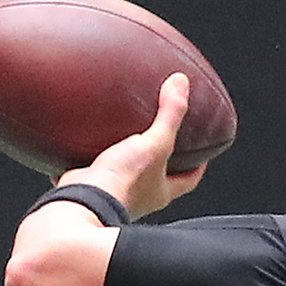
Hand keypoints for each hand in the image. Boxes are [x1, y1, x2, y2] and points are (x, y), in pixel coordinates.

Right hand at [60, 74, 205, 217]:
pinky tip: (86, 142)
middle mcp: (141, 198)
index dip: (198, 167)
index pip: (189, 180)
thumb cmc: (123, 182)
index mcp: (161, 192)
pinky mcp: (91, 188)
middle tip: (161, 139)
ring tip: (124, 134)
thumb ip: (169, 115)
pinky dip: (93, 157)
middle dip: (162, 161)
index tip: (202, 152)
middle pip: (158, 178)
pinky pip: (96, 170)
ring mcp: (115, 194)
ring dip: (127, 156)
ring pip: (127, 174)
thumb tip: (181, 83)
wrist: (83, 202)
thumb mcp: (154, 143)